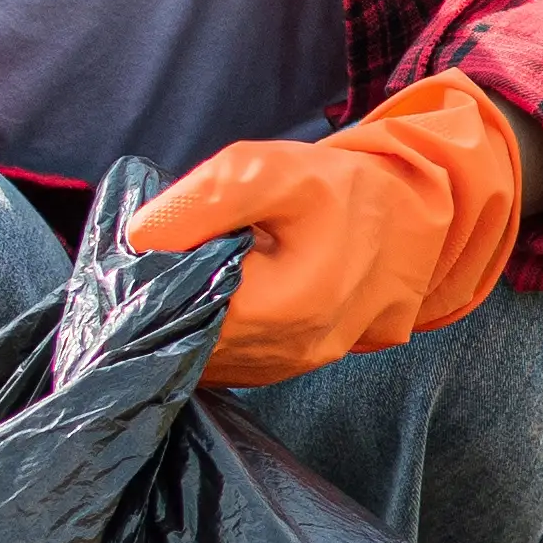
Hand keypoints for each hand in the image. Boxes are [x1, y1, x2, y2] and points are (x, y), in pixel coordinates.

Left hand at [124, 73, 530, 388]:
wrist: (409, 222)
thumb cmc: (340, 190)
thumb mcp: (272, 172)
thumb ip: (204, 200)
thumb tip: (139, 237)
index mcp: (281, 307)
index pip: (177, 310)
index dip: (146, 280)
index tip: (133, 251)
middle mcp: (282, 353)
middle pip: (182, 341)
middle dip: (154, 304)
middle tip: (143, 263)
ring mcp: (282, 369)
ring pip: (197, 358)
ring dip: (174, 323)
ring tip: (171, 277)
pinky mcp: (281, 370)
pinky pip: (218, 363)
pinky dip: (197, 334)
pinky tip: (196, 297)